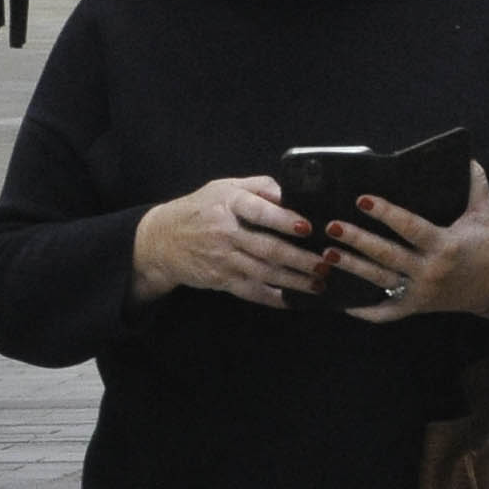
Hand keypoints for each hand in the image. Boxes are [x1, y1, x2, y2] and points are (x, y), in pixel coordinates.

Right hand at [130, 175, 322, 309]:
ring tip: (319, 284)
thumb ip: (259, 187)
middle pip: (267, 248)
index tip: (308, 227)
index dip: (284, 219)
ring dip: (294, 281)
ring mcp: (223, 259)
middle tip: (326, 263)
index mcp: (228, 203)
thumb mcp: (224, 187)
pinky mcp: (222, 280)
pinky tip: (294, 301)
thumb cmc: (201, 209)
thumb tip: (292, 191)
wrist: (162, 240)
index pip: (259, 211)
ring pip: (264, 273)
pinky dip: (274, 298)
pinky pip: (252, 292)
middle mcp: (225, 232)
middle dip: (300, 259)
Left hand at [329, 161, 488, 323]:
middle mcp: (431, 271)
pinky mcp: (419, 307)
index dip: (385, 213)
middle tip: (333, 227)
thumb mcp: (487, 211)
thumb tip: (463, 155)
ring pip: (381, 281)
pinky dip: (365, 311)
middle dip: (358, 241)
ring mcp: (423, 293)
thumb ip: (475, 182)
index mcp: (446, 245)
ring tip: (328, 255)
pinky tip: (342, 301)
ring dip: (353, 268)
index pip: (410, 227)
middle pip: (387, 255)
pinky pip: (387, 312)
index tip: (362, 200)